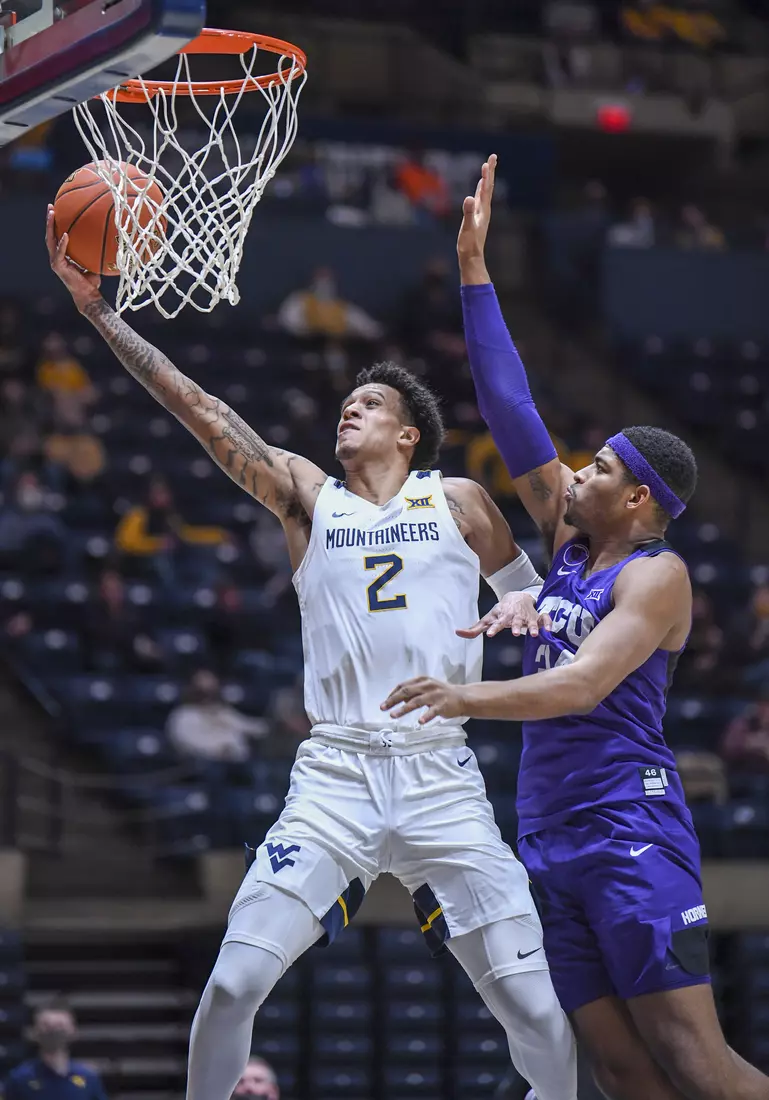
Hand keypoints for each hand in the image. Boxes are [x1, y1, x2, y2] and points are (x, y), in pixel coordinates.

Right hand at [46, 205, 101, 311]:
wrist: (88, 295)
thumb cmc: (92, 282)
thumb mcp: (92, 263)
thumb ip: (93, 252)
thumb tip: (106, 239)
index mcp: (62, 255)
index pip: (56, 236)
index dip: (55, 224)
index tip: (56, 209)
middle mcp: (56, 257)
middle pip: (50, 235)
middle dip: (49, 220)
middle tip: (51, 206)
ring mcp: (55, 261)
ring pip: (50, 241)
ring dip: (50, 227)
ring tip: (52, 214)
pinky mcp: (58, 267)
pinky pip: (60, 253)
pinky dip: (62, 243)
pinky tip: (65, 234)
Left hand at [381, 677, 465, 724]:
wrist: (463, 697)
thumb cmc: (441, 693)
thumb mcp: (426, 688)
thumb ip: (413, 692)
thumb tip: (397, 698)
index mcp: (422, 680)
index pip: (403, 685)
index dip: (392, 694)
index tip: (384, 702)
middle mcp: (427, 685)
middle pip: (407, 692)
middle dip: (393, 700)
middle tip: (383, 708)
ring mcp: (435, 695)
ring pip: (416, 701)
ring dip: (403, 709)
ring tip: (393, 715)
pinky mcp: (443, 705)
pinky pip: (433, 711)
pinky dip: (426, 716)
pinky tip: (420, 722)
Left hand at [456, 592, 552, 639]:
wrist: (518, 596)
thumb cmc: (501, 612)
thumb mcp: (488, 618)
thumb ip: (474, 628)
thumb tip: (457, 632)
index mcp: (501, 617)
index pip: (496, 623)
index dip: (493, 628)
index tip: (490, 634)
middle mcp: (514, 617)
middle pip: (514, 622)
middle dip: (514, 626)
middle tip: (514, 633)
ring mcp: (526, 617)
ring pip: (530, 621)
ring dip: (531, 627)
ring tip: (533, 634)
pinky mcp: (537, 618)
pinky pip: (544, 619)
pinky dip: (547, 623)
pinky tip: (548, 631)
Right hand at [457, 154, 496, 268]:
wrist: (472, 258)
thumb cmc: (469, 245)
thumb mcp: (467, 229)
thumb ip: (468, 213)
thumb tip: (469, 198)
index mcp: (483, 210)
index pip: (486, 188)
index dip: (487, 174)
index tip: (488, 161)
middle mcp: (484, 210)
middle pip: (488, 187)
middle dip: (489, 172)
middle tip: (492, 157)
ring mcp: (481, 213)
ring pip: (485, 192)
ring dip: (486, 179)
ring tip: (487, 168)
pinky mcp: (477, 217)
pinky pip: (480, 199)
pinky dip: (480, 189)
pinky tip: (479, 187)